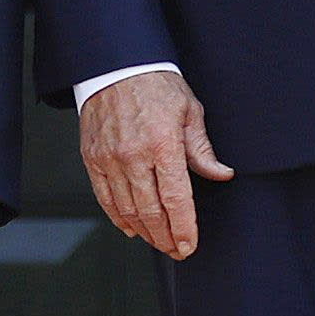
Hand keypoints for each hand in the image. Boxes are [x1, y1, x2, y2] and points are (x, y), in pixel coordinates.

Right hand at [80, 69, 232, 259]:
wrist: (116, 65)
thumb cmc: (156, 84)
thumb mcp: (189, 111)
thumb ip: (202, 150)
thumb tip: (222, 174)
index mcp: (163, 144)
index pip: (176, 199)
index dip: (184, 228)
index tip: (189, 245)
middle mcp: (134, 156)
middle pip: (151, 212)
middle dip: (165, 237)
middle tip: (176, 250)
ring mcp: (110, 159)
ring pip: (127, 210)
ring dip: (145, 232)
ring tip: (159, 241)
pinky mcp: (92, 158)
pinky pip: (105, 198)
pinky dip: (118, 217)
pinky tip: (132, 227)